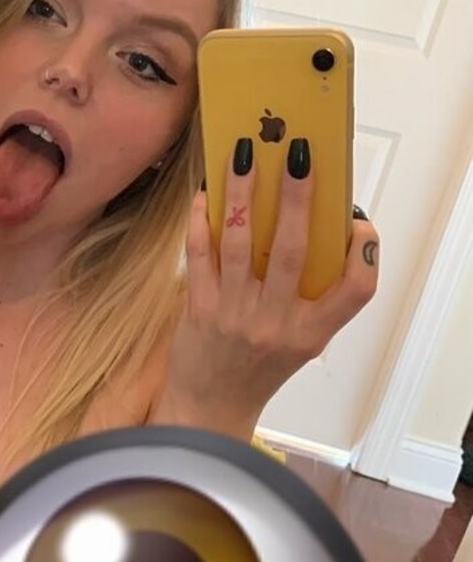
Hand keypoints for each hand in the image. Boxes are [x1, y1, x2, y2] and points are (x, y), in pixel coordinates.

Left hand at [154, 138, 378, 436]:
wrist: (209, 408)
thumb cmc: (259, 367)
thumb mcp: (301, 341)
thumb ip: (315, 297)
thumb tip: (316, 227)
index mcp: (312, 332)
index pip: (357, 290)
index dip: (364, 253)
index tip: (358, 222)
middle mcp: (276, 325)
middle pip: (294, 251)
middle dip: (297, 197)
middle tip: (298, 153)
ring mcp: (234, 317)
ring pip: (241, 243)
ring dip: (244, 194)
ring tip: (245, 155)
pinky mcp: (198, 311)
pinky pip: (200, 255)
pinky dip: (202, 221)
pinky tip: (205, 195)